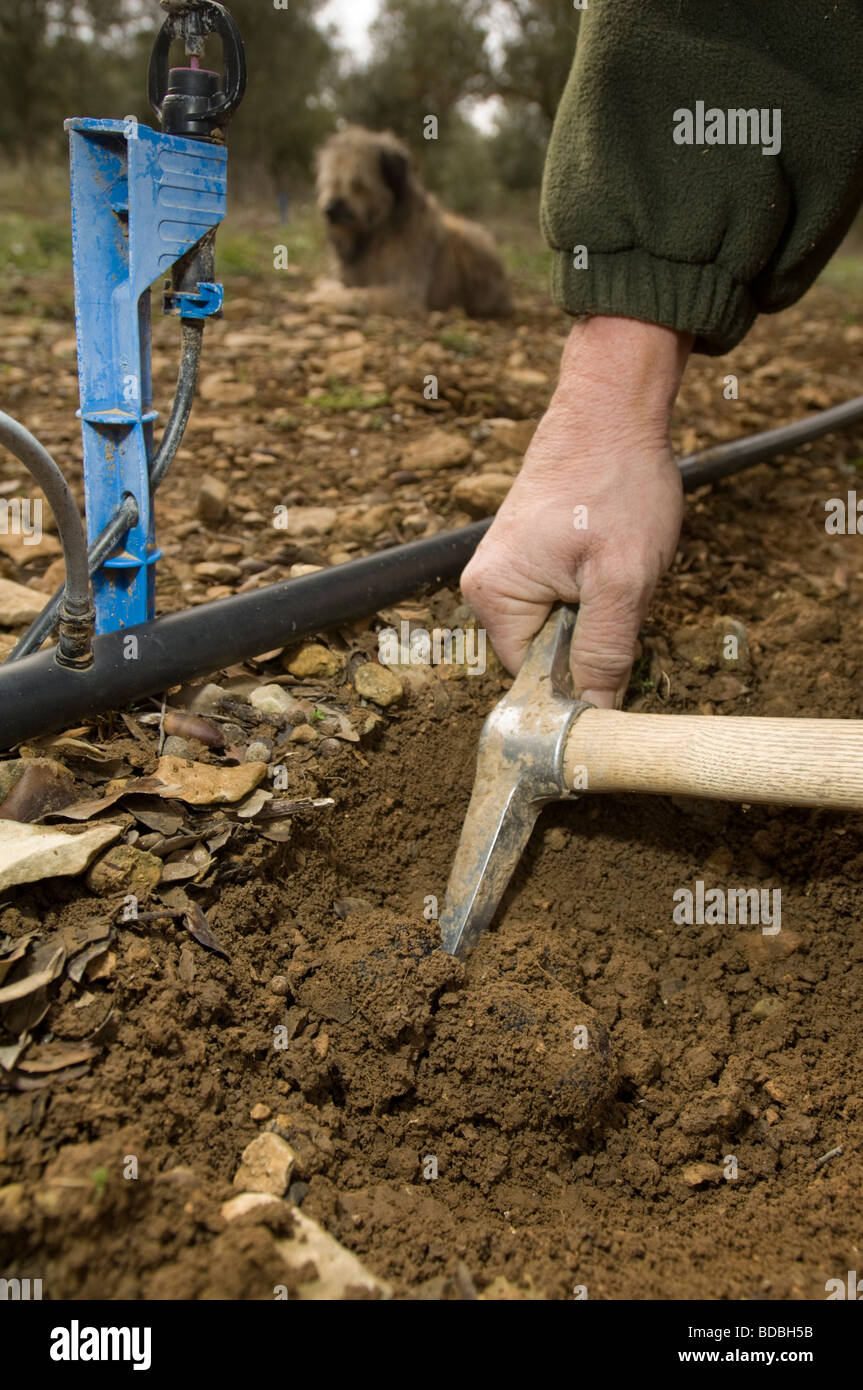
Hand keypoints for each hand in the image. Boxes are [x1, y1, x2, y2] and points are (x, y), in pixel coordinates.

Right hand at [460, 316, 691, 706]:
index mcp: (493, 597)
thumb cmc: (615, 483)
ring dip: (600, 610)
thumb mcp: (623, 579)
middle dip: (593, 637)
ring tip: (617, 564)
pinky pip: (564, 599)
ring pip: (562, 626)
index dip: (580, 677)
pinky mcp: (528, 556)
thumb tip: (595, 713)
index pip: (534, 677)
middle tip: (623, 591)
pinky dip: (597, 588)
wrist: (613, 409)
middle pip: (546, 654)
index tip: (619, 654)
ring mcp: (506, 570)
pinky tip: (611, 555)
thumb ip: (606, 650)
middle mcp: (486, 586)